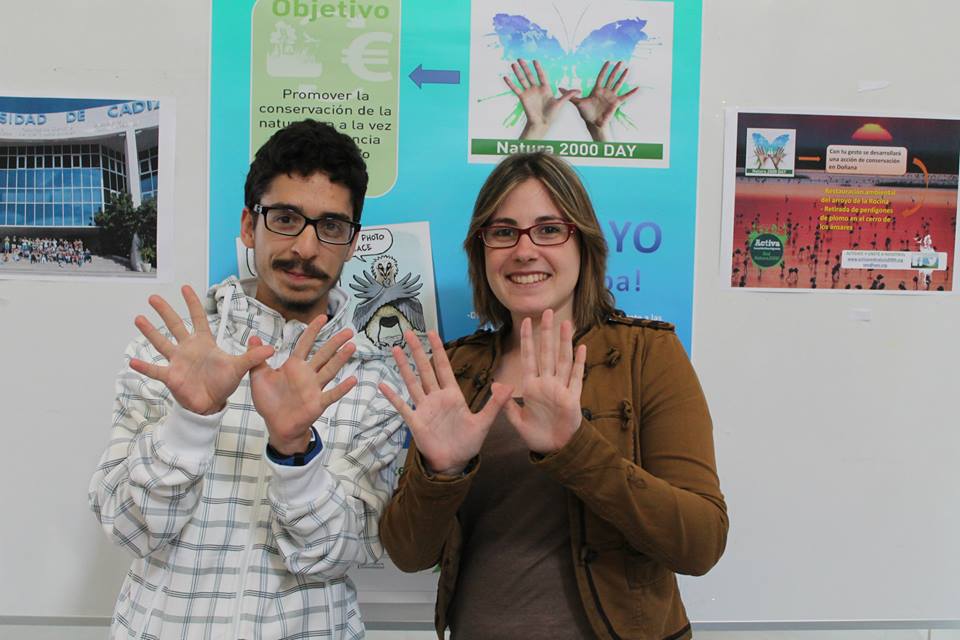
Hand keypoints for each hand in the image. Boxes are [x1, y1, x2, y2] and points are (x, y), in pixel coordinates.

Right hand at [130, 285, 274, 415]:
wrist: (212, 404)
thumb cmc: (223, 383)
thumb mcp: (239, 368)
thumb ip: (253, 357)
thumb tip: (271, 348)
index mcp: (204, 343)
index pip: (198, 318)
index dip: (193, 303)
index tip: (185, 288)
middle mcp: (188, 349)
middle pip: (175, 325)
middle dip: (165, 311)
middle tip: (153, 297)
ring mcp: (178, 362)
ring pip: (162, 343)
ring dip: (150, 332)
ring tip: (139, 318)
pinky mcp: (171, 376)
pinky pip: (155, 370)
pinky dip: (144, 367)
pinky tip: (132, 360)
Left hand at [249, 315, 357, 455]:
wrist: (276, 425)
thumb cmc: (269, 401)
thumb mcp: (258, 376)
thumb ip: (257, 357)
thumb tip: (253, 337)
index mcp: (294, 366)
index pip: (305, 343)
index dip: (313, 330)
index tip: (323, 317)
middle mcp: (307, 374)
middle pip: (323, 354)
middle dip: (335, 342)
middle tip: (349, 331)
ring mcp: (314, 388)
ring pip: (330, 370)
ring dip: (341, 359)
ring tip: (351, 347)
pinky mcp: (317, 403)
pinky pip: (332, 394)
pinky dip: (342, 388)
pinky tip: (352, 380)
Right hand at [379, 331, 512, 474]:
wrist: (454, 463)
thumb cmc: (468, 443)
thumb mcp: (484, 423)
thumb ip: (495, 404)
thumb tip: (509, 385)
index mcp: (452, 395)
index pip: (443, 367)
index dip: (437, 350)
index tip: (431, 333)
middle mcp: (436, 398)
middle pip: (425, 369)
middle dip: (417, 351)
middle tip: (408, 332)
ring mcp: (424, 408)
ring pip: (412, 382)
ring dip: (404, 366)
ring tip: (395, 349)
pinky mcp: (416, 422)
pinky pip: (402, 406)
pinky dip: (393, 396)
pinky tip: (383, 385)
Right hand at [503, 59, 578, 139]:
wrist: (542, 124)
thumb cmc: (551, 115)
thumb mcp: (560, 104)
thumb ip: (567, 95)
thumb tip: (579, 90)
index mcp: (545, 88)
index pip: (541, 75)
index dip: (538, 68)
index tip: (535, 61)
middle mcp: (536, 89)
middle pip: (530, 75)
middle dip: (525, 67)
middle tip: (520, 58)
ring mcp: (529, 93)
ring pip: (522, 80)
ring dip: (517, 72)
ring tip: (513, 64)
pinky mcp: (523, 98)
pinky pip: (516, 89)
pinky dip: (510, 83)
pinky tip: (505, 77)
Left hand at [503, 310, 585, 454]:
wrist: (554, 449)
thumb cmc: (536, 434)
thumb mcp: (516, 420)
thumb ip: (506, 403)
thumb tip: (494, 384)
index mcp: (532, 386)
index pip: (528, 358)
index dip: (527, 340)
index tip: (526, 321)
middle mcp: (547, 383)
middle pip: (546, 353)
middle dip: (546, 333)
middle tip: (547, 312)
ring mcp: (561, 389)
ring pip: (563, 360)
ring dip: (564, 342)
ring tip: (566, 323)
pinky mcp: (572, 398)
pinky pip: (576, 378)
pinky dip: (579, 363)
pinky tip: (582, 347)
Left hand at [568, 61, 638, 141]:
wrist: (593, 123)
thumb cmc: (586, 113)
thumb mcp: (578, 102)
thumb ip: (571, 94)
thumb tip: (559, 88)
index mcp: (597, 90)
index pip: (601, 77)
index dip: (604, 69)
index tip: (608, 61)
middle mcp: (605, 91)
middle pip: (611, 78)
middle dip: (615, 70)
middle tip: (620, 61)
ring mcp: (611, 96)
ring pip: (618, 84)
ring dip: (623, 77)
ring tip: (628, 69)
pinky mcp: (616, 102)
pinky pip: (625, 96)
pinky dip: (632, 92)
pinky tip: (637, 87)